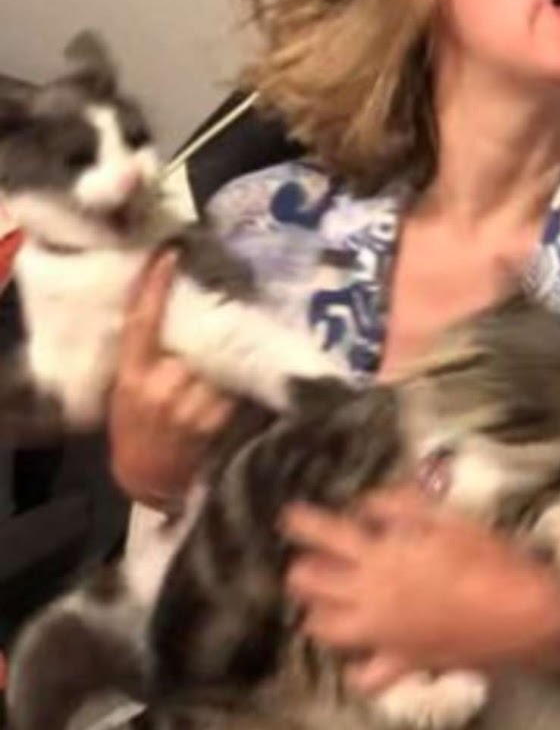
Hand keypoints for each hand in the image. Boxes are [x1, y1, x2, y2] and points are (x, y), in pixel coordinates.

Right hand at [108, 251, 235, 507]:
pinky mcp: (217, 425)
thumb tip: (171, 304)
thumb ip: (146, 353)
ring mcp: (190, 408)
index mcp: (132, 373)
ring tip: (257, 335)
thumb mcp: (127, 386)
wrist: (146, 477)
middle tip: (237, 298)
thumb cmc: (135, 426)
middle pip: (198, 340)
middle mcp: (160, 387)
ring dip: (239, 352)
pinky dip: (249, 378)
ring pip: (224, 364)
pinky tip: (261, 369)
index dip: (155, 286)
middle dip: (216, 325)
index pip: (142, 321)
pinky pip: (239, 389)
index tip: (170, 253)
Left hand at [281, 487, 559, 690]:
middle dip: (304, 571)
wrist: (526, 617)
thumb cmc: (493, 561)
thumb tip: (366, 504)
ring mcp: (383, 635)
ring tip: (321, 605)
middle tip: (307, 563)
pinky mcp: (402, 663)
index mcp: (384, 557)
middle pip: (313, 585)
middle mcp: (372, 597)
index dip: (304, 524)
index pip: (329, 536)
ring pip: (325, 630)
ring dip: (318, 613)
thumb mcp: (451, 519)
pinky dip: (357, 670)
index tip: (289, 518)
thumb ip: (402, 507)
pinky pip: (365, 678)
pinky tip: (359, 660)